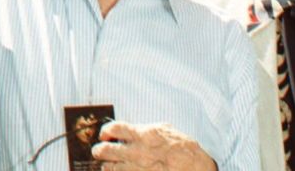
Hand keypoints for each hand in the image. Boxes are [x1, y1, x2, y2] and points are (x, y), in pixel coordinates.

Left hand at [92, 122, 216, 170]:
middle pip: (105, 150)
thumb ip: (146, 129)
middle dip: (99, 150)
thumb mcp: (166, 130)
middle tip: (99, 151)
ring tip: (110, 164)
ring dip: (107, 165)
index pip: (114, 128)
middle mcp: (137, 152)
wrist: (195, 169)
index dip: (105, 131)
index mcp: (143, 135)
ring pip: (109, 168)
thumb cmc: (184, 149)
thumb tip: (131, 130)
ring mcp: (137, 170)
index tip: (105, 135)